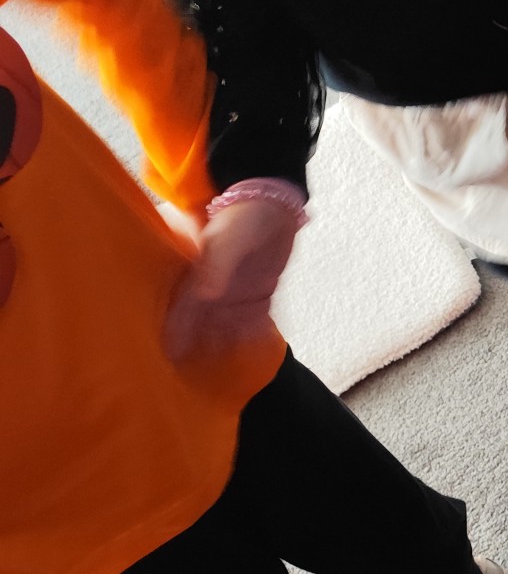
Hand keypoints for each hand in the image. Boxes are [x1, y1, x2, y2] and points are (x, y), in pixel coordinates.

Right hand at [164, 197, 297, 362]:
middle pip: (202, 323)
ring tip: (217, 372)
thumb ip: (214, 264)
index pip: (182, 308)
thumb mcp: (225, 237)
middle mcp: (213, 287)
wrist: (272, 200)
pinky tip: (252, 351)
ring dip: (223, 345)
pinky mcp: (260, 290)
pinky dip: (254, 334)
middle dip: (196, 345)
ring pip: (226, 325)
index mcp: (196, 273)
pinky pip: (256, 318)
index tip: (168, 356)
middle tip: (190, 374)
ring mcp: (237, 290)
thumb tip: (206, 294)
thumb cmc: (241, 214)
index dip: (174, 331)